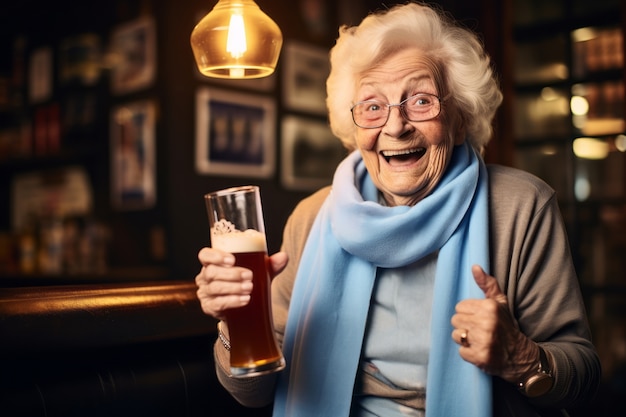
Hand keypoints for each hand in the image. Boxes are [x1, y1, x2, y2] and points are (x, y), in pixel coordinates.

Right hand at [195, 247, 287, 320]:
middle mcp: (205, 277)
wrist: (244, 310)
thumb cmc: (247, 282)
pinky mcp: (210, 308)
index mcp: (213, 263)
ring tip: (249, 288)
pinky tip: (244, 300)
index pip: (205, 255)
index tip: (232, 260)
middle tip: (249, 276)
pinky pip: (218, 304)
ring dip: (233, 287)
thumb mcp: (259, 272)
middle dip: (231, 274)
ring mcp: (206, 293)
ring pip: (215, 288)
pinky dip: (232, 301)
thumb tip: (283, 256)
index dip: (215, 256)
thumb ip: (270, 264)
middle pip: (211, 272)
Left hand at [450, 265, 538, 382]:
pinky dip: (469, 353)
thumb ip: (487, 284)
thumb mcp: (500, 302)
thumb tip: (475, 267)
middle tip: (479, 330)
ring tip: (479, 340)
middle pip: (455, 321)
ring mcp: (484, 341)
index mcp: (489, 307)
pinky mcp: (481, 357)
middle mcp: (486, 323)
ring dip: (465, 340)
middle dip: (465, 326)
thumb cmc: (506, 326)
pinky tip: (480, 351)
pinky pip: (461, 352)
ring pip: (456, 335)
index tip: (479, 318)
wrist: (521, 355)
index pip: (459, 307)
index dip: (468, 313)